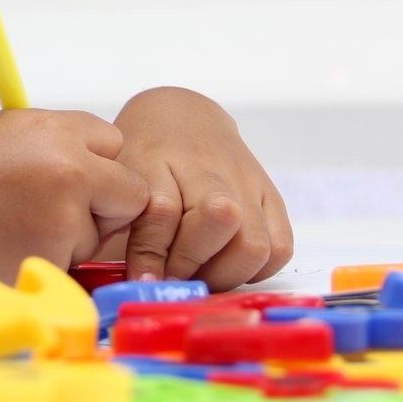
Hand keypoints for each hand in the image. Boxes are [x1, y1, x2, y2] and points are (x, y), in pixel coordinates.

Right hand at [0, 108, 150, 288]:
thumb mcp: (11, 130)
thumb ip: (67, 142)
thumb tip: (113, 169)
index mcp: (57, 135)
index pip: (117, 144)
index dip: (93, 160)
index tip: (65, 170)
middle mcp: (68, 177)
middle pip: (128, 195)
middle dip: (101, 203)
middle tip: (45, 204)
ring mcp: (60, 228)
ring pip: (96, 237)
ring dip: (69, 236)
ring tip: (7, 223)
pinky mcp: (46, 271)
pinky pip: (69, 269)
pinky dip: (46, 264)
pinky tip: (2, 248)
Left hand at [106, 87, 292, 289]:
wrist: (184, 117)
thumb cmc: (144, 155)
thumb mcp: (122, 181)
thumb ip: (123, 226)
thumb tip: (143, 283)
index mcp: (161, 158)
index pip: (162, 210)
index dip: (151, 253)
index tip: (145, 280)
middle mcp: (211, 168)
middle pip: (220, 218)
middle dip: (193, 262)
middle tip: (173, 275)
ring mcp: (247, 182)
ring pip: (254, 243)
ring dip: (226, 273)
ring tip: (201, 274)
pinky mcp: (271, 197)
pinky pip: (279, 247)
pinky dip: (256, 269)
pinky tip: (228, 265)